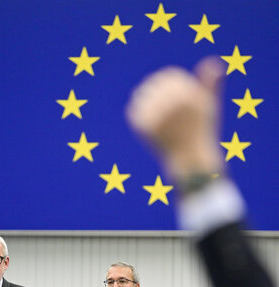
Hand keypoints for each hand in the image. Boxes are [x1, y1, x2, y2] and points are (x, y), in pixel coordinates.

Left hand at [126, 57, 225, 181]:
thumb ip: (210, 84)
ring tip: (145, 103)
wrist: (190, 161)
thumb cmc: (201, 133)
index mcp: (189, 95)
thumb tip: (213, 63)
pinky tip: (141, 117)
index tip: (164, 88)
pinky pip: (134, 112)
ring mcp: (158, 115)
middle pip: (154, 84)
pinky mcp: (145, 127)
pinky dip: (136, 112)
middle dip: (153, 88)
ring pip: (141, 95)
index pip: (169, 75)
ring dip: (142, 97)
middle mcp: (173, 104)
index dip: (165, 80)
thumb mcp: (209, 106)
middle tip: (150, 94)